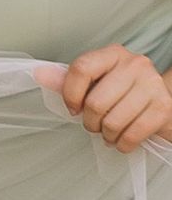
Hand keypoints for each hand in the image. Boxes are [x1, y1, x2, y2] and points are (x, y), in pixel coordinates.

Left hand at [53, 43, 171, 154]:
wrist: (160, 104)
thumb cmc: (122, 95)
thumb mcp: (94, 84)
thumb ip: (66, 81)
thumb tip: (39, 74)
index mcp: (113, 54)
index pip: (81, 68)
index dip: (70, 95)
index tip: (73, 108)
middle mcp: (135, 64)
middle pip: (95, 102)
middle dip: (90, 122)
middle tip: (96, 123)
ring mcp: (152, 84)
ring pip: (112, 122)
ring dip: (107, 135)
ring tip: (111, 131)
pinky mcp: (163, 107)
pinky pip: (131, 135)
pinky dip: (123, 144)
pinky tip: (124, 138)